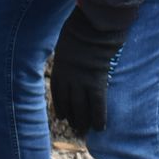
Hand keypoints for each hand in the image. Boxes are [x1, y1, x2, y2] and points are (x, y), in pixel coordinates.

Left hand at [50, 8, 126, 135]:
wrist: (90, 28)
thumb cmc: (81, 29)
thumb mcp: (68, 41)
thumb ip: (71, 52)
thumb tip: (76, 52)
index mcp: (60, 68)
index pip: (58, 92)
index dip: (60, 106)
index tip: (62, 116)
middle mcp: (68, 78)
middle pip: (68, 103)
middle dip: (71, 117)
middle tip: (75, 128)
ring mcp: (81, 82)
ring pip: (80, 107)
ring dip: (82, 121)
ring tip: (84, 131)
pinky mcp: (96, 82)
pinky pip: (97, 104)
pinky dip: (99, 117)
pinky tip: (100, 128)